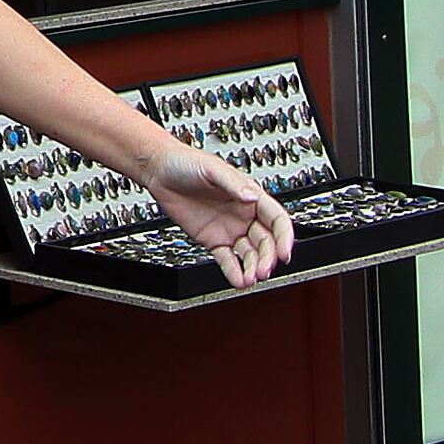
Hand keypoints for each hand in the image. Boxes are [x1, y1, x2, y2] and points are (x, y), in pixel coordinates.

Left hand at [149, 145, 296, 288]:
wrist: (159, 171)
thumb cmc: (186, 163)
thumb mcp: (212, 168)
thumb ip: (234, 183)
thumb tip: (253, 197)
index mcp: (250, 197)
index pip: (277, 220)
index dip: (284, 237)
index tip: (284, 252)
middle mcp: (244, 216)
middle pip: (266, 241)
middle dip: (268, 257)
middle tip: (263, 270)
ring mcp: (229, 230)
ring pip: (250, 254)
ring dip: (254, 267)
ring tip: (251, 278)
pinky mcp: (212, 240)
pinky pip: (227, 260)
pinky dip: (234, 272)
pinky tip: (239, 281)